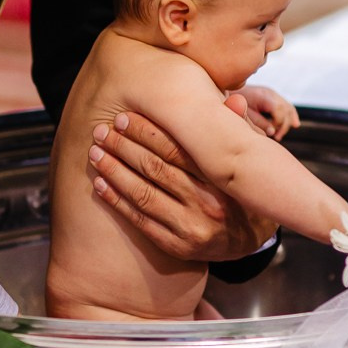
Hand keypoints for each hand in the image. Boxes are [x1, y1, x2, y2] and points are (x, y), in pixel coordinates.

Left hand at [89, 111, 276, 262]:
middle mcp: (207, 204)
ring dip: (115, 172)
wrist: (252, 239)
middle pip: (156, 170)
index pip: (178, 151)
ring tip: (95, 153)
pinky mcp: (179, 246)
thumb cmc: (243, 188)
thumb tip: (234, 100)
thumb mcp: (248, 159)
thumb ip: (237, 129)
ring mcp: (192, 228)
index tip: (123, 119)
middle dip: (124, 147)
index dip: (147, 133)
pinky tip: (100, 185)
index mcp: (222, 179)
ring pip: (144, 195)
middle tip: (101, 132)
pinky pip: (141, 222)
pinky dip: (118, 202)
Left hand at [239, 85, 299, 138]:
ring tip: (280, 136)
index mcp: (263, 96)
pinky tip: (295, 125)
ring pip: (289, 107)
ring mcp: (273, 94)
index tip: (272, 133)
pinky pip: (287, 106)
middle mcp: (270, 93)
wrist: (227, 92)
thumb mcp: (245, 115)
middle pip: (286, 109)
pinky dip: (291, 116)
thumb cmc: (235, 105)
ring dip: (289, 122)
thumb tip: (272, 132)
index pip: (279, 109)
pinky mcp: (273, 97)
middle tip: (277, 138)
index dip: (278, 123)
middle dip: (284, 125)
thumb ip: (258, 123)